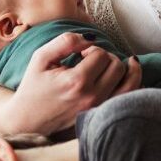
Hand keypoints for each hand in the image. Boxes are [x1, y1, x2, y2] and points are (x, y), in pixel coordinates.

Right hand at [6, 33, 142, 133]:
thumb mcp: (41, 58)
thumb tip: (90, 37)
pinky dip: (133, 86)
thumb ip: (66, 41)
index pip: (101, 54)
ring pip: (130, 84)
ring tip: (122, 63)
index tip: (80, 54)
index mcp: (76, 82)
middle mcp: (92, 97)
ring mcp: (99, 110)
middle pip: (117, 67)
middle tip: (92, 60)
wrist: (27, 123)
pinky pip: (128, 100)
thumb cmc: (33, 88)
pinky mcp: (102, 119)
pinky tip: (128, 78)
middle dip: (107, 57)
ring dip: (128, 69)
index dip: (92, 49)